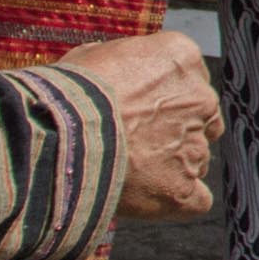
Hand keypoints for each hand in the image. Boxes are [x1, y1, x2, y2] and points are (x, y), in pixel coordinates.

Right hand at [56, 27, 219, 219]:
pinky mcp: (183, 189)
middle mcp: (200, 100)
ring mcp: (195, 146)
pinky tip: (151, 201)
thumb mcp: (92, 58)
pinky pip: (196, 200)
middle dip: (175, 132)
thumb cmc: (66, 93)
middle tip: (137, 143)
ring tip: (129, 172)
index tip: (140, 110)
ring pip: (196, 159)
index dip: (164, 99)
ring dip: (172, 166)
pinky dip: (177, 202)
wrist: (57, 137)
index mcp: (182, 59)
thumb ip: (121, 64)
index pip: (189, 80)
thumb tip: (115, 71)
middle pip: (201, 120)